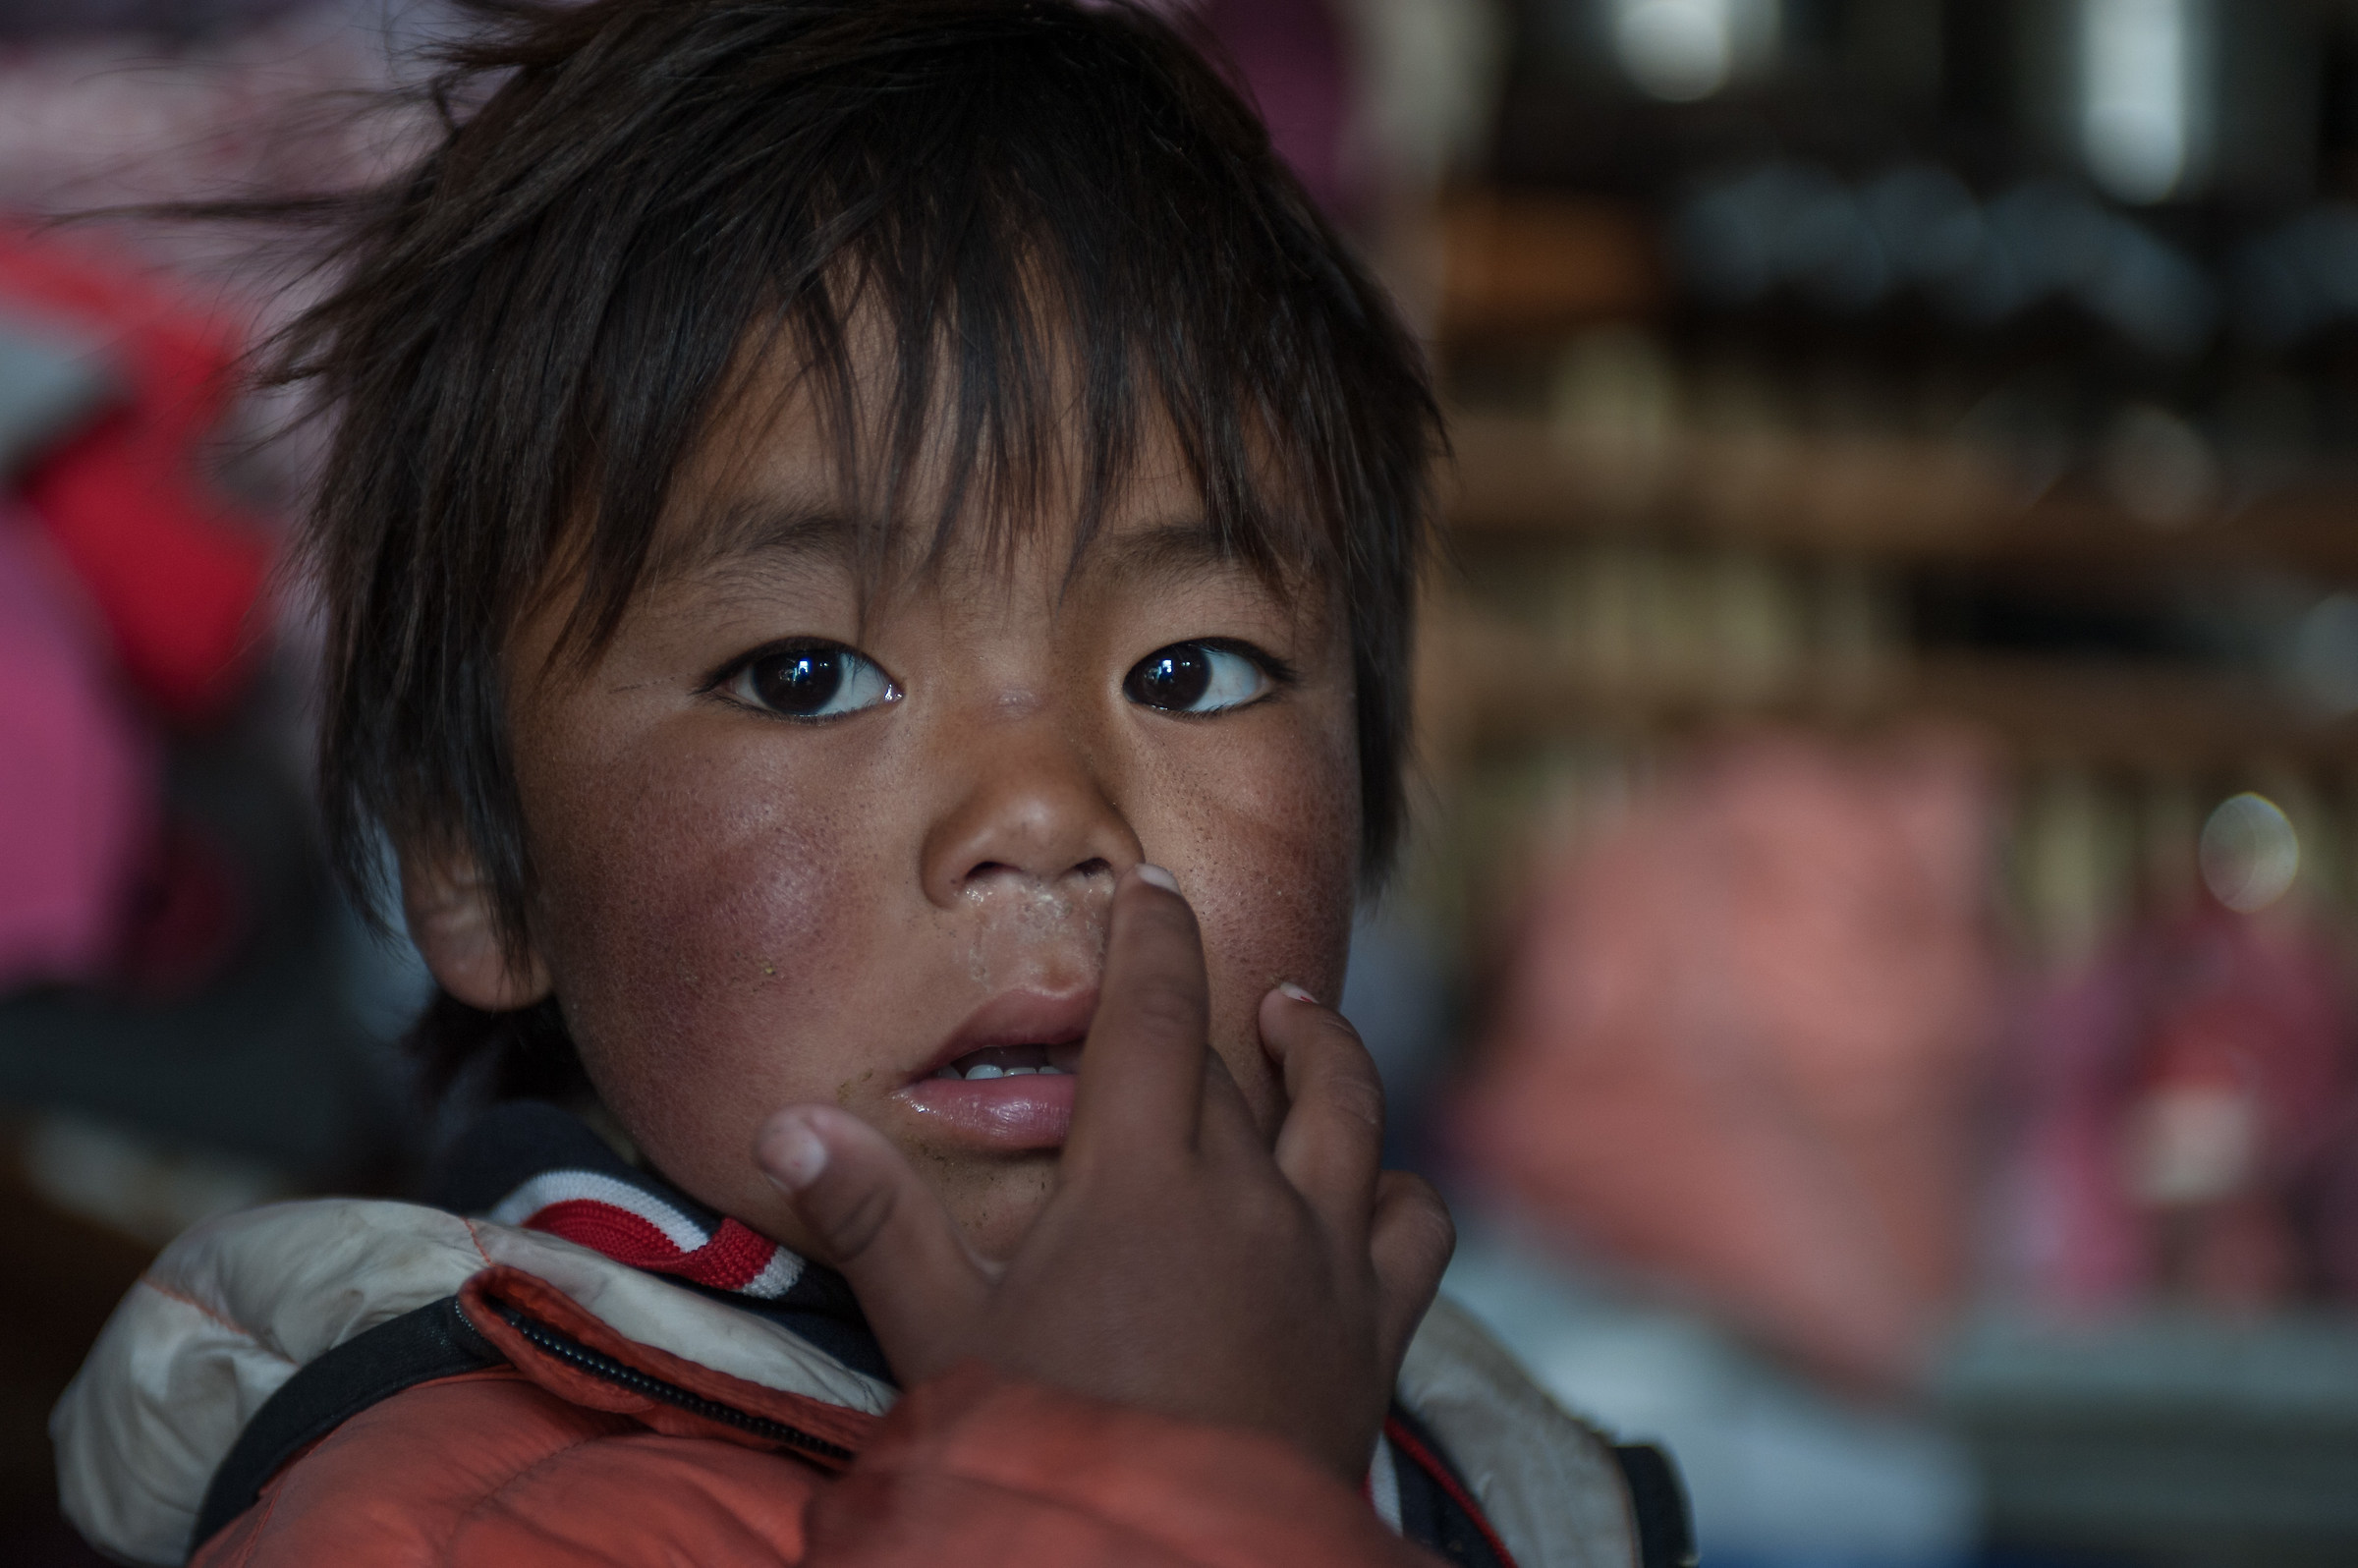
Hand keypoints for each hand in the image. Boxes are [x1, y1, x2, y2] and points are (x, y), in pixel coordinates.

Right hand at [752, 865, 1454, 1478]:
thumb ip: (875, 1221)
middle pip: (1237, 1064)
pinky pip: (1415, 1227)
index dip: (1155, 936)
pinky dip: (1397, 1188)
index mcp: (1145, 1175)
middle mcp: (1252, 1194)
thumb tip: (786, 1125)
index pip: (1157, 1010)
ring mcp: (1326, 1259)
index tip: (1153, 889)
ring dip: (1325, 1055)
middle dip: (1209, 1006)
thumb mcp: (943, 1338)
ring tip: (1302, 1024)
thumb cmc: (1049, 1448)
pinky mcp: (1373, 1329)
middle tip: (1183, 977)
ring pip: (1351, 1114)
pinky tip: (1371, 1186)